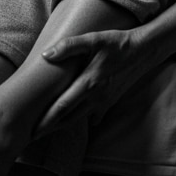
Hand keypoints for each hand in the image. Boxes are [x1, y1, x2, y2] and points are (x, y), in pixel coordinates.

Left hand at [35, 27, 152, 136]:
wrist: (144, 51)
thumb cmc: (116, 43)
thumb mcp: (92, 39)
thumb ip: (68, 46)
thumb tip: (45, 55)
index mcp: (88, 83)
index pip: (62, 107)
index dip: (46, 120)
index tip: (32, 130)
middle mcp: (96, 97)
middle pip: (68, 118)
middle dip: (50, 128)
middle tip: (32, 136)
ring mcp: (104, 101)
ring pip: (79, 119)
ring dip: (62, 126)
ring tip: (46, 130)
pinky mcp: (110, 102)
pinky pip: (93, 116)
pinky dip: (82, 120)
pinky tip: (73, 120)